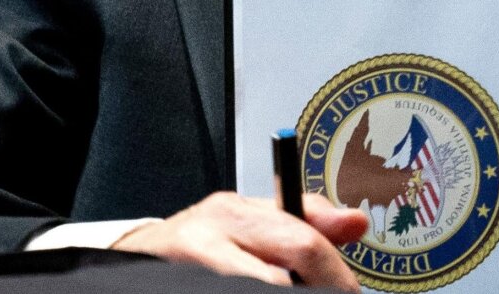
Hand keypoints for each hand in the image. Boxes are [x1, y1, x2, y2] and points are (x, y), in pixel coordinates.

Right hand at [112, 191, 368, 288]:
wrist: (142, 255)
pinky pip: (236, 292)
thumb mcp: (251, 222)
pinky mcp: (184, 282)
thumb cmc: (203, 244)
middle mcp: (211, 234)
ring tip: (292, 288)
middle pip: (284, 273)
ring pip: (267, 285)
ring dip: (291, 291)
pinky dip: (262, 292)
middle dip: (318, 289)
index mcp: (235, 211)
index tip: (348, 292)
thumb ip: (304, 220)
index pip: (304, 242)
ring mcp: (194, 265)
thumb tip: (356, 222)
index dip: (335, 277)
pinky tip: (263, 290)